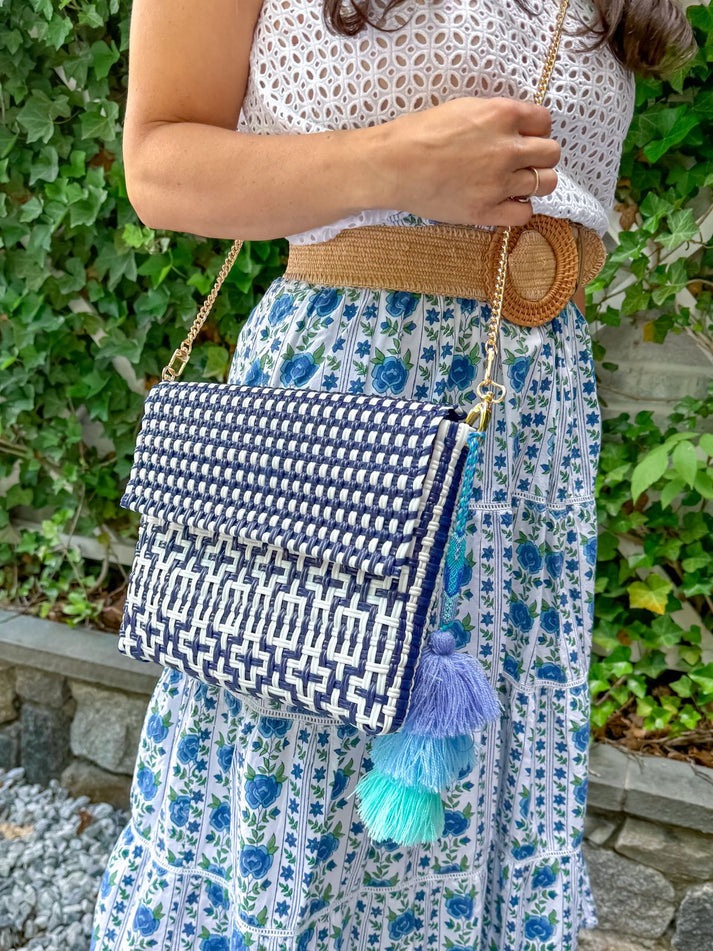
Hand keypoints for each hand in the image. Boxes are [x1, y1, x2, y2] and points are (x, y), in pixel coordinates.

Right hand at [368, 96, 560, 227]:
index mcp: (502, 115)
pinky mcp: (486, 210)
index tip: (523, 137)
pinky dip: (520, 208)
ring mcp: (499, 182)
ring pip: (547, 183)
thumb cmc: (419, 133)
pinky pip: (525, 214)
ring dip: (535, 182)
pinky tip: (505, 202)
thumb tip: (514, 128)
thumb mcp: (463, 107)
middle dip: (540, 156)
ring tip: (515, 183)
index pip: (545, 121)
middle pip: (552, 153)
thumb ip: (495, 117)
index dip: (536, 129)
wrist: (393, 165)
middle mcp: (507, 149)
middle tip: (522, 161)